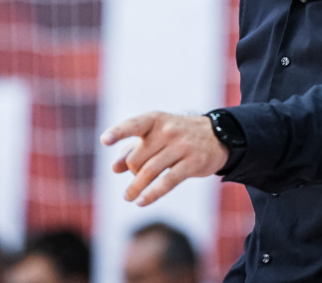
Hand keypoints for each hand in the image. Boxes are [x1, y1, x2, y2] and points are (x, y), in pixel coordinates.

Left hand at [100, 111, 228, 205]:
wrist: (217, 136)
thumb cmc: (177, 136)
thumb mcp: (155, 136)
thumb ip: (133, 149)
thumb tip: (115, 168)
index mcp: (155, 120)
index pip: (133, 125)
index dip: (118, 132)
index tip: (104, 141)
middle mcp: (168, 130)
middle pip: (138, 157)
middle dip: (131, 171)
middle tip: (134, 177)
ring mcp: (182, 146)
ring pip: (150, 171)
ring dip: (135, 188)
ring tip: (128, 197)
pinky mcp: (193, 163)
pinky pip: (167, 182)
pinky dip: (152, 194)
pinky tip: (141, 202)